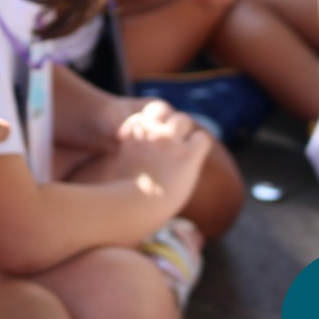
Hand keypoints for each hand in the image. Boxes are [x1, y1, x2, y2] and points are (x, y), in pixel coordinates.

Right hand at [116, 100, 211, 219]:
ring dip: (185, 134)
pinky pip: (202, 139)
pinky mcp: (187, 155)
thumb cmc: (121, 196)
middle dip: (169, 125)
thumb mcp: (116, 170)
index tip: (151, 143)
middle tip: (172, 144)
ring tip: (185, 152)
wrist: (132, 207)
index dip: (151, 127)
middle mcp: (150, 130)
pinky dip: (200, 147)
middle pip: (165, 111)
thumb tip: (129, 170)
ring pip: (184, 120)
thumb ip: (127, 159)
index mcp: (130, 131)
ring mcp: (169, 140)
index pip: (144, 116)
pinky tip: (194, 160)